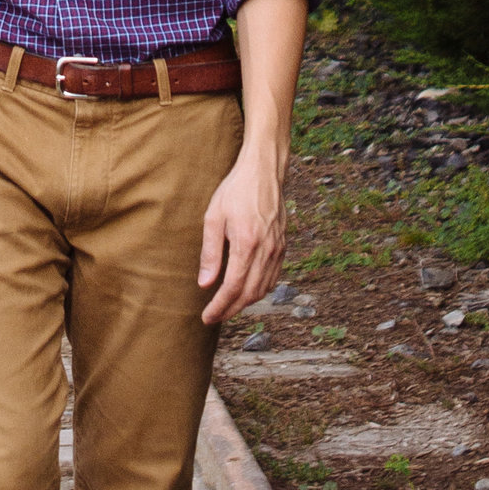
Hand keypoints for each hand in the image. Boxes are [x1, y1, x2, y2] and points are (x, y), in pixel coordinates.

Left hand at [198, 139, 288, 326]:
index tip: (207, 317)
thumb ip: (210, 252)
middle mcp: (266, 251)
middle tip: (214, 317)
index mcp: (247, 244)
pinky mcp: (283, 246)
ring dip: (245, 303)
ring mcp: (278, 250)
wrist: (263, 172)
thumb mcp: (214, 217)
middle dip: (231, 310)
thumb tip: (206, 284)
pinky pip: (273, 278)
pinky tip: (247, 291)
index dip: (220, 306)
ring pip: (263, 289)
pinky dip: (260, 290)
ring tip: (228, 306)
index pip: (233, 287)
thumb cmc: (235, 191)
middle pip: (250, 294)